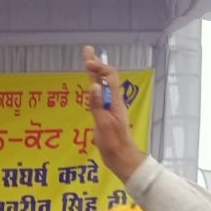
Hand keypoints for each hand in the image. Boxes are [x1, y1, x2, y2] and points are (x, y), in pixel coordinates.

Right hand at [82, 44, 146, 182]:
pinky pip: (100, 98)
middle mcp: (114, 102)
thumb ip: (97, 105)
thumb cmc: (114, 144)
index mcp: (114, 102)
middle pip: (105, 79)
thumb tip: (93, 85)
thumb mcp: (103, 125)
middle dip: (96, 65)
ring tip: (87, 64)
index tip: (86, 63)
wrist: (123, 159)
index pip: (108, 77)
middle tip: (87, 51)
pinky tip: (91, 88)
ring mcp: (111, 109)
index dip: (98, 67)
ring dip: (95, 75)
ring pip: (103, 87)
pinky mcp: (107, 117)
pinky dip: (94, 88)